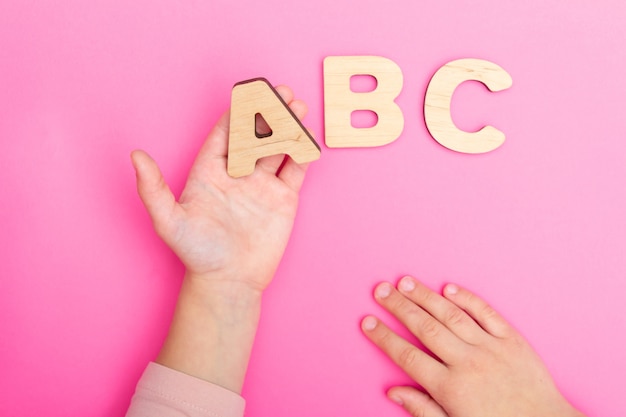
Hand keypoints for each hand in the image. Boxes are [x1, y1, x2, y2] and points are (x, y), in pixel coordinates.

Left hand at [131, 85, 310, 290]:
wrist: (229, 282)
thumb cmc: (197, 253)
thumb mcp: (168, 221)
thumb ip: (153, 188)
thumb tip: (135, 155)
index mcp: (210, 171)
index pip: (225, 134)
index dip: (236, 113)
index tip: (248, 94)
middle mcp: (237, 174)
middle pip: (255, 135)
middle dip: (268, 113)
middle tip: (280, 93)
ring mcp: (262, 185)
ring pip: (278, 148)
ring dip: (288, 127)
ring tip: (298, 107)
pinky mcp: (284, 199)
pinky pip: (295, 170)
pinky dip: (302, 153)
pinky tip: (306, 137)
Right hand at [361, 276, 584, 416]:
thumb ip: (423, 409)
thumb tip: (393, 392)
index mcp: (451, 388)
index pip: (407, 356)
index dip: (384, 338)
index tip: (367, 322)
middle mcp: (468, 363)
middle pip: (425, 328)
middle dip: (399, 307)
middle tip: (380, 290)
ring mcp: (491, 348)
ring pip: (451, 315)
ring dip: (426, 297)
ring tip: (406, 282)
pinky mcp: (512, 340)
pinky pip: (487, 314)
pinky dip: (468, 299)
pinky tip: (449, 288)